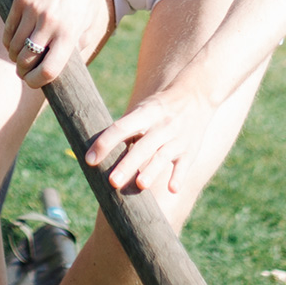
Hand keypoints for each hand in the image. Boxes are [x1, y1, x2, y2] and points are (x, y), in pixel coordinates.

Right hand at [2, 0, 107, 89]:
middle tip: (22, 70)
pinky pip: (8, 30)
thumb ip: (81, 43)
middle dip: (22, 70)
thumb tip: (67, 66)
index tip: (32, 82)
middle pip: (26, 61)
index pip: (49, 70)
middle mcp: (51, 24)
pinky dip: (8, 39)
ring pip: (14, 47)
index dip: (37, 82)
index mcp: (70, 33)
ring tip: (18, 54)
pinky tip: (12, 40)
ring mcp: (34, 12)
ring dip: (14, 55)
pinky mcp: (21, 0)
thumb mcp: (89, 19)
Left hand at [85, 79, 212, 196]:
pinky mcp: (190, 151)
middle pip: (142, 146)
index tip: (89, 160)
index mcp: (144, 114)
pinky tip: (172, 189)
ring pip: (162, 157)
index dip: (105, 143)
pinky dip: (179, 177)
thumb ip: (122, 130)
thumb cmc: (158, 108)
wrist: (195, 95)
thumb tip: (93, 153)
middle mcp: (161, 126)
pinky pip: (184, 165)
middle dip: (128, 164)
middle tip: (112, 182)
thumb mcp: (141, 110)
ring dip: (151, 171)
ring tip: (140, 185)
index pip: (121, 128)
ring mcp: (177, 139)